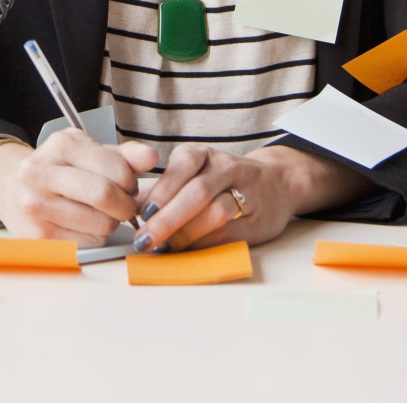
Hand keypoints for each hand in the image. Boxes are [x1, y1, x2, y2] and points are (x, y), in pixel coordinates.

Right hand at [0, 130, 158, 246]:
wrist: (11, 189)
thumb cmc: (60, 170)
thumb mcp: (90, 152)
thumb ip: (124, 155)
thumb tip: (152, 157)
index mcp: (61, 145)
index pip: (116, 168)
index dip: (132, 183)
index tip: (129, 187)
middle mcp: (42, 172)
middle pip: (104, 195)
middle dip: (125, 206)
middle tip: (125, 207)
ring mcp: (35, 205)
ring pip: (100, 224)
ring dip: (111, 223)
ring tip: (101, 214)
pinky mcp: (37, 235)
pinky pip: (87, 244)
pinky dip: (95, 238)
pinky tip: (84, 226)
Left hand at [133, 144, 373, 252]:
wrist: (278, 183)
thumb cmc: (223, 181)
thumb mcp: (194, 173)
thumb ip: (163, 189)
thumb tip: (128, 208)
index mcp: (205, 155)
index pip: (183, 165)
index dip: (161, 190)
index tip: (141, 213)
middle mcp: (226, 169)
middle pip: (197, 192)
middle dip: (168, 219)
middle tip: (145, 239)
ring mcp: (246, 193)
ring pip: (216, 212)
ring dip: (187, 233)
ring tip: (165, 247)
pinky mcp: (258, 220)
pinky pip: (229, 234)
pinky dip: (205, 245)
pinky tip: (188, 252)